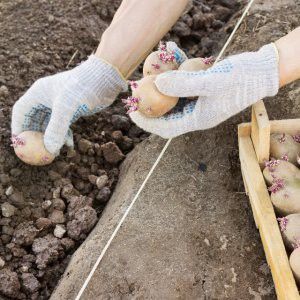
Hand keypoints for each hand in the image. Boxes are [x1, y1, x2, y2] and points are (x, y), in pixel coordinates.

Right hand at [11, 55, 126, 154]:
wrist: (105, 79)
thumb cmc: (83, 87)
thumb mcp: (67, 108)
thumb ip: (57, 128)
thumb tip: (50, 149)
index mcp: (38, 93)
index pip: (21, 112)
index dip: (18, 128)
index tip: (20, 144)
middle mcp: (47, 98)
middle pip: (34, 120)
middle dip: (36, 137)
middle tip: (38, 152)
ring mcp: (59, 104)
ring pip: (49, 125)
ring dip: (51, 138)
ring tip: (56, 152)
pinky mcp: (72, 109)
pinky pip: (63, 125)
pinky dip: (64, 135)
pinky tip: (69, 144)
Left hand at [130, 43, 279, 138]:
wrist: (262, 72)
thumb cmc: (241, 79)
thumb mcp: (212, 81)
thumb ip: (184, 84)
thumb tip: (158, 83)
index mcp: (198, 119)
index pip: (166, 128)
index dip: (147, 122)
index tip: (132, 113)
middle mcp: (196, 114)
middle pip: (167, 114)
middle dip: (150, 105)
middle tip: (136, 92)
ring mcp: (200, 102)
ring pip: (174, 99)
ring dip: (161, 88)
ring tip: (149, 74)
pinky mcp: (203, 91)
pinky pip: (184, 86)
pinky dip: (176, 75)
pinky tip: (171, 59)